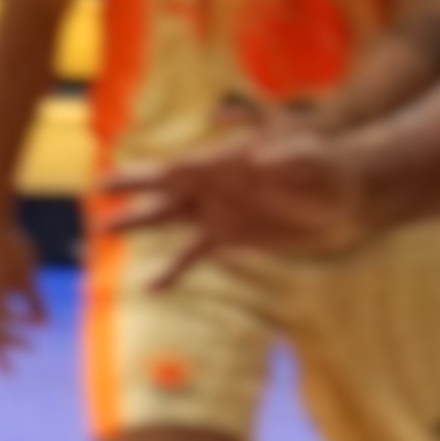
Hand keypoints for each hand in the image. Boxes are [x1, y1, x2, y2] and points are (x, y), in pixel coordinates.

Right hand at [0, 202, 45, 369]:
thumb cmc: (10, 249)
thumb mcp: (29, 278)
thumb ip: (36, 304)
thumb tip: (43, 326)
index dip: (15, 344)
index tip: (33, 348)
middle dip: (0, 353)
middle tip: (6, 372)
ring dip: (4, 329)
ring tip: (22, 330)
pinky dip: (1, 312)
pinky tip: (13, 305)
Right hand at [108, 123, 363, 282]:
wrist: (346, 194)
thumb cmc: (326, 164)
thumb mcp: (309, 153)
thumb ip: (285, 154)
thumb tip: (261, 160)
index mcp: (221, 162)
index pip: (176, 168)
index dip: (145, 175)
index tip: (111, 181)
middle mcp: (210, 185)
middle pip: (158, 188)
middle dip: (125, 189)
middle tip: (93, 191)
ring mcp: (215, 211)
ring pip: (163, 218)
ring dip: (134, 225)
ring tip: (98, 234)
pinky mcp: (228, 236)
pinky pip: (191, 254)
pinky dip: (170, 271)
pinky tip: (149, 286)